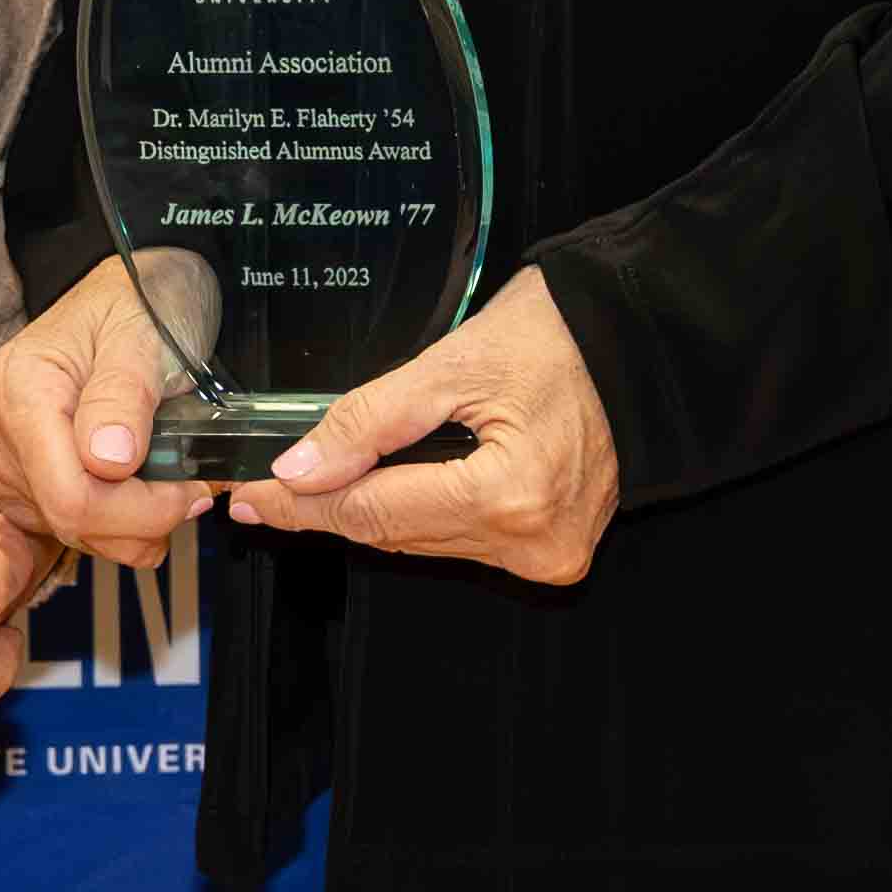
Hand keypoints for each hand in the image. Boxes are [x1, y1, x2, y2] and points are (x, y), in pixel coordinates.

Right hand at [0, 257, 213, 566]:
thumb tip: (108, 460)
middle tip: (194, 488)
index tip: (190, 492)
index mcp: (17, 387)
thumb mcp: (145, 333)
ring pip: (69, 533)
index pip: (70, 494)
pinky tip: (141, 490)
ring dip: (132, 525)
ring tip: (173, 482)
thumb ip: (124, 394)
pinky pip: (64, 528)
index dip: (139, 511)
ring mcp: (0, 459)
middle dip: (142, 520)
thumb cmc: (142, 301)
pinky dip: (114, 523)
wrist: (134, 293)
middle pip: (68, 520)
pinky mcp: (14, 480)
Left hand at [218, 271, 620, 588]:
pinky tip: (392, 485)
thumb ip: (370, 420)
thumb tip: (303, 466)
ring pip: (425, 543)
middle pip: (396, 535)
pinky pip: (463, 540)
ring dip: (375, 511)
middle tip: (264, 491)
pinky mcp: (554, 551)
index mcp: (508, 497)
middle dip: (328, 508)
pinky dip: (425, 512)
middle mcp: (530, 542)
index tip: (252, 496)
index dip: (301, 505)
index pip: (374, 512)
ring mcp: (547, 554)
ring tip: (319, 483)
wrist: (639, 344)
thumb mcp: (453, 363)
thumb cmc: (564, 338)